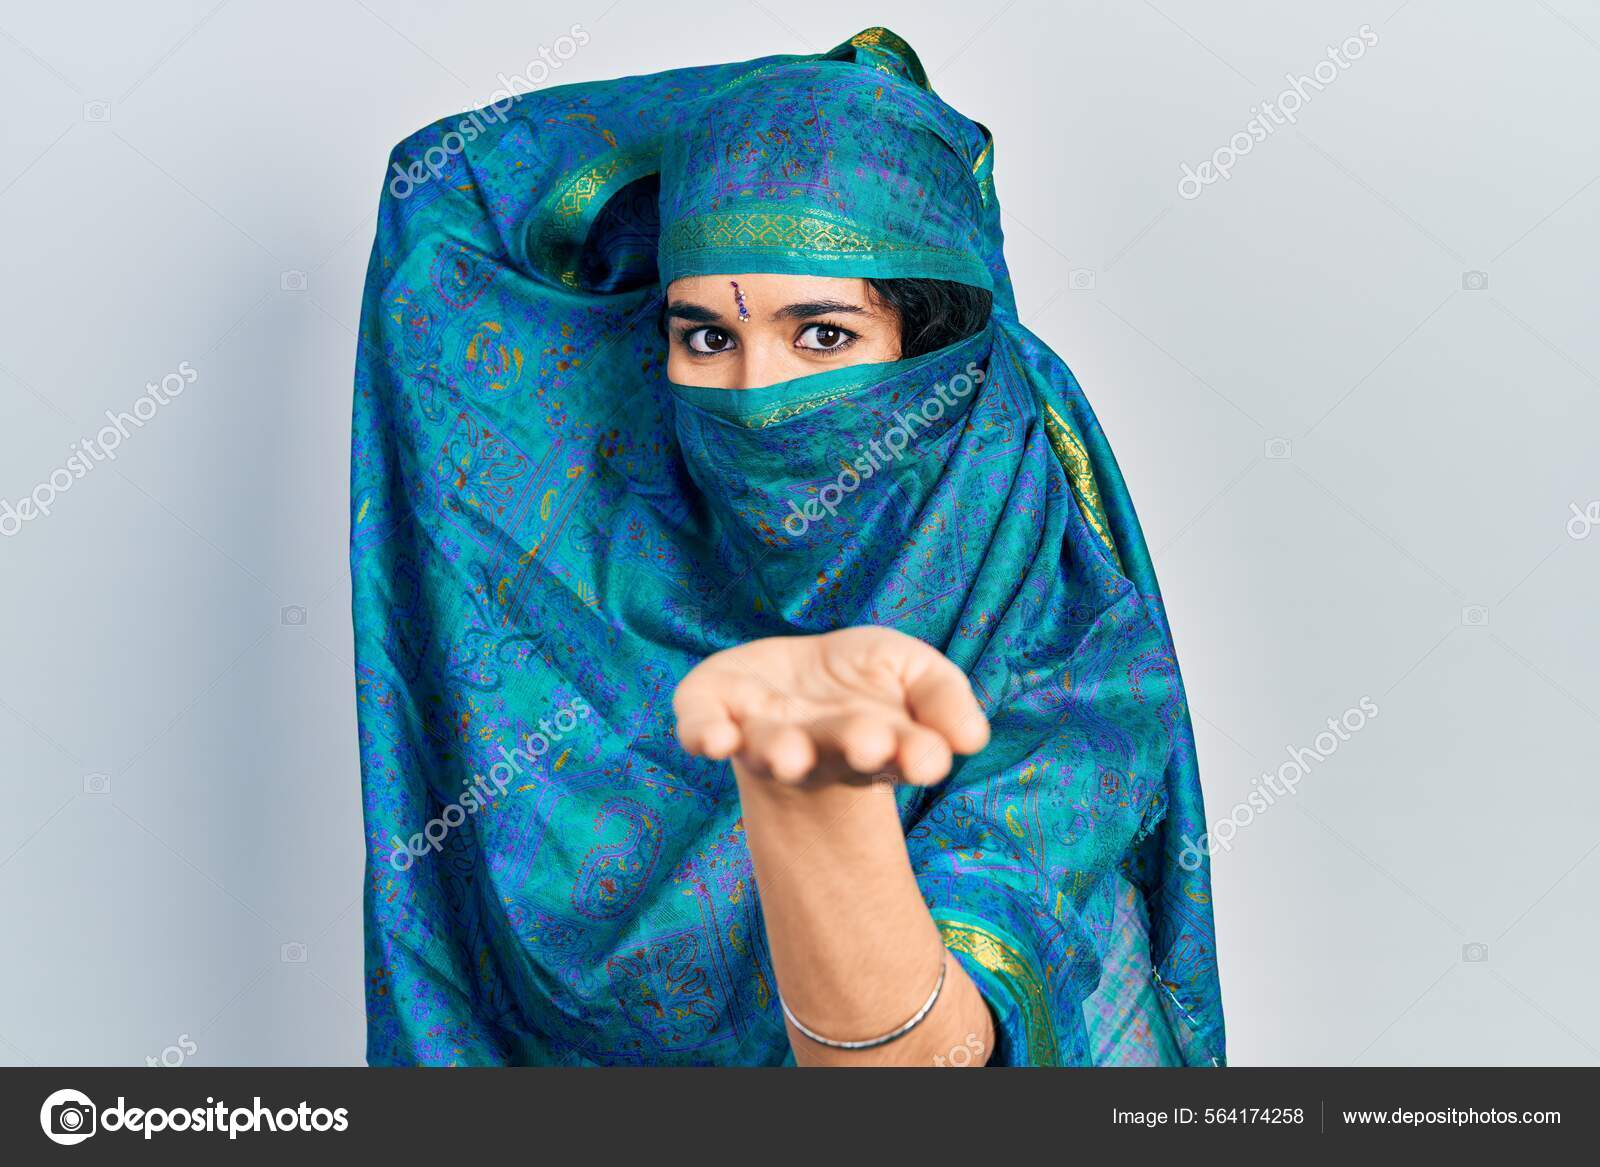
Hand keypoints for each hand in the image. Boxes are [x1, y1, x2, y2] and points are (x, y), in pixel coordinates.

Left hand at [673, 626, 989, 786]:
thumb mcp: (919, 675)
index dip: (914, 756)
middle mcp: (818, 748)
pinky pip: (700, 726)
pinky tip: (715, 740)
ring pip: (773, 748)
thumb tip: (972, 739)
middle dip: (853, 745)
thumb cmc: (866, 682)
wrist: (796, 676)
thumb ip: (946, 699)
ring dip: (783, 752)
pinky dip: (704, 734)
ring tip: (791, 756)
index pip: (902, 754)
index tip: (928, 761)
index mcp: (875, 745)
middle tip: (869, 744)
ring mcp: (762, 732)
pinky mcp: (715, 706)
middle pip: (837, 751)